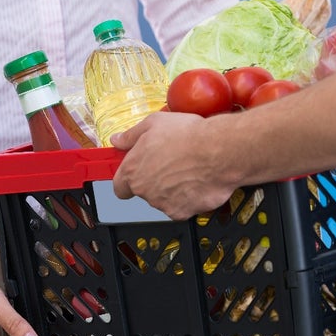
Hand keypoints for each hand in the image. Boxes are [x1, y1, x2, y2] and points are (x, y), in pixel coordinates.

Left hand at [111, 111, 235, 219]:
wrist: (218, 152)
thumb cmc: (188, 136)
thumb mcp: (153, 123)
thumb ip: (130, 135)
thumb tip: (118, 140)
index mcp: (132, 170)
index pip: (120, 186)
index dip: (129, 179)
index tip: (138, 171)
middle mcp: (144, 190)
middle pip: (145, 191)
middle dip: (155, 180)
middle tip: (171, 163)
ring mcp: (163, 203)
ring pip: (164, 199)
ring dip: (172, 188)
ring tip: (187, 168)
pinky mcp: (182, 212)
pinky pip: (183, 206)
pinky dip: (189, 197)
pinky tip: (197, 180)